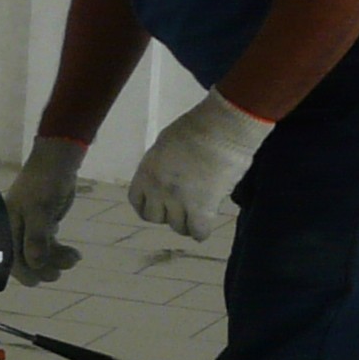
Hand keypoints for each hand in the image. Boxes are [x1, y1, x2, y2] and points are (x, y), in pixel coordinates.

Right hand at [8, 136, 86, 284]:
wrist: (57, 163)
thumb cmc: (43, 183)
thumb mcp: (40, 210)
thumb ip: (36, 238)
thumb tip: (34, 263)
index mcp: (4, 225)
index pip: (8, 256)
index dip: (21, 271)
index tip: (37, 281)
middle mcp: (13, 229)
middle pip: (23, 259)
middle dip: (41, 268)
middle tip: (58, 273)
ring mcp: (28, 228)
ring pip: (39, 254)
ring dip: (55, 261)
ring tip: (73, 259)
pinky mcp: (42, 227)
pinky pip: (49, 246)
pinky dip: (61, 252)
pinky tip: (74, 254)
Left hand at [128, 92, 272, 238]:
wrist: (221, 128)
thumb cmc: (198, 127)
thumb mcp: (166, 144)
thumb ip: (163, 164)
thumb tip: (170, 173)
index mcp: (146, 171)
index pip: (137, 201)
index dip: (148, 205)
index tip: (159, 205)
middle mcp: (157, 189)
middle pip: (154, 217)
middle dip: (166, 215)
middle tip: (181, 209)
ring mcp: (178, 200)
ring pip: (176, 227)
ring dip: (186, 223)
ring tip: (196, 216)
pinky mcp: (201, 208)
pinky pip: (197, 231)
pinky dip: (201, 232)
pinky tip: (206, 226)